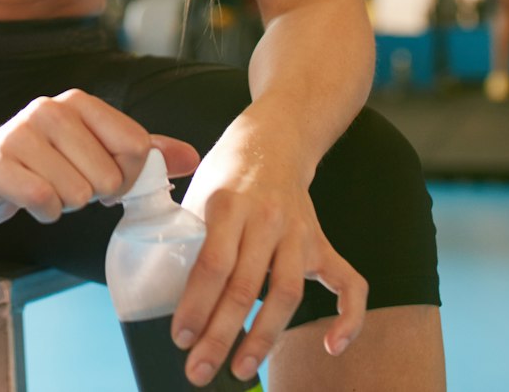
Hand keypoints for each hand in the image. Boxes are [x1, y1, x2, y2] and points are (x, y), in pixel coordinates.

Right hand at [0, 88, 199, 226]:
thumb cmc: (43, 160)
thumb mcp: (94, 148)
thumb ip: (144, 152)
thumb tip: (192, 158)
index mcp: (78, 103)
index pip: (135, 146)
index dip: (130, 177)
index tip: (109, 179)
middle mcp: (49, 111)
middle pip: (108, 176)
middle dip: (94, 194)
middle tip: (70, 185)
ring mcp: (20, 137)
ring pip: (76, 193)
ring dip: (67, 204)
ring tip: (48, 189)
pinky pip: (44, 202)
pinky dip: (45, 213)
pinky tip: (33, 201)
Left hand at [169, 140, 364, 385]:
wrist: (273, 140)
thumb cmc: (226, 173)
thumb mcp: (197, 193)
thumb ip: (186, 236)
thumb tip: (159, 292)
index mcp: (227, 204)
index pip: (212, 263)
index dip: (196, 305)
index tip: (181, 338)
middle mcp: (266, 219)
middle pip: (246, 287)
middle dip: (221, 335)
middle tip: (200, 372)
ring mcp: (300, 233)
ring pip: (287, 293)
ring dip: (264, 337)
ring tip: (241, 369)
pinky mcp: (323, 242)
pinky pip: (349, 283)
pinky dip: (349, 317)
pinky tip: (333, 347)